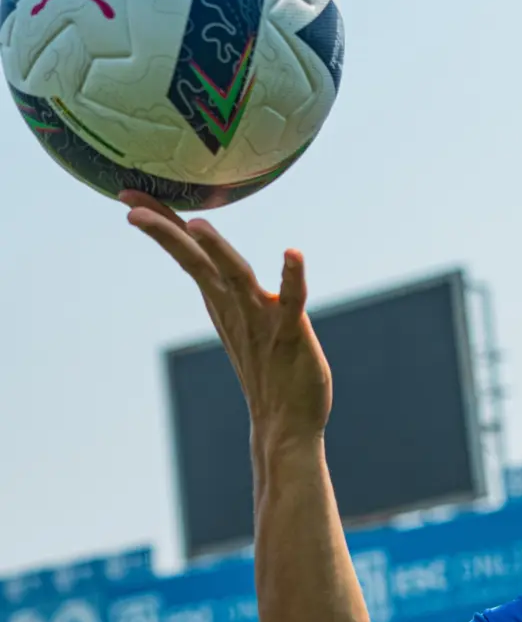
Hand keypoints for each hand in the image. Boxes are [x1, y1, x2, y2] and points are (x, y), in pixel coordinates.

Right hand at [121, 191, 331, 448]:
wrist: (285, 426)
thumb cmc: (268, 372)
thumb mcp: (240, 323)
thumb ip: (229, 293)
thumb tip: (212, 265)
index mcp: (221, 302)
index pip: (187, 255)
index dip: (162, 224)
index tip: (128, 196)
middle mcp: (235, 307)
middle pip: (197, 262)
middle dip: (167, 232)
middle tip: (131, 207)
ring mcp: (261, 320)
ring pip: (236, 277)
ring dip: (218, 252)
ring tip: (197, 225)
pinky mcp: (290, 333)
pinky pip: (291, 301)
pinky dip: (291, 278)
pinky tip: (293, 254)